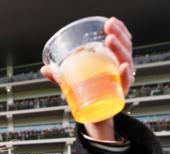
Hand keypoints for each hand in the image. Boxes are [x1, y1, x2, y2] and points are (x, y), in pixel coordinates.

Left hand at [41, 17, 133, 140]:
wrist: (95, 117)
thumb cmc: (88, 95)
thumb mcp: (73, 82)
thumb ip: (60, 76)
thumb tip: (44, 69)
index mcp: (113, 62)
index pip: (121, 42)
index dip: (118, 30)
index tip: (110, 21)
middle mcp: (120, 70)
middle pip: (125, 49)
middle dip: (119, 36)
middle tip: (109, 29)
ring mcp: (121, 82)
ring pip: (125, 62)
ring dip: (119, 50)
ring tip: (110, 41)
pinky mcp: (119, 95)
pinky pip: (125, 84)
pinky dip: (124, 75)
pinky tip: (122, 67)